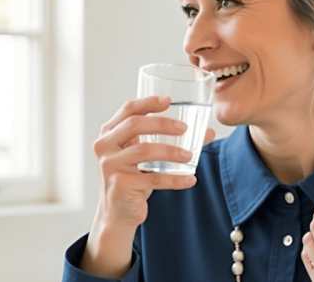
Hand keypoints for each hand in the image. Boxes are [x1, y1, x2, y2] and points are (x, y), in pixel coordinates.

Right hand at [81, 96, 215, 277]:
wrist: (118, 212)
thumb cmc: (133, 177)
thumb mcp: (146, 155)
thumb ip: (169, 140)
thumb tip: (208, 132)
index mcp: (109, 133)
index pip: (128, 110)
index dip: (148, 102)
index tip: (169, 100)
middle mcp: (104, 146)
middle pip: (134, 125)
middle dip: (162, 124)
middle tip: (184, 128)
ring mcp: (110, 165)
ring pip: (144, 151)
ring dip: (171, 152)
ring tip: (190, 156)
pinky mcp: (121, 185)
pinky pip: (153, 178)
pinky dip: (175, 179)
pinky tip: (190, 179)